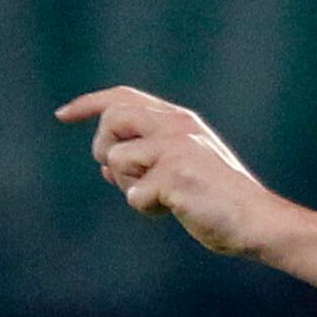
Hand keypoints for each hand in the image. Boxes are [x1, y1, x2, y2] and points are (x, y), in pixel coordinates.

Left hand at [59, 87, 291, 258]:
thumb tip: (104, 164)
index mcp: (177, 118)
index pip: (122, 97)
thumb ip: (145, 160)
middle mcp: (175, 124)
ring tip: (159, 197)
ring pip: (116, 158)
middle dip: (104, 149)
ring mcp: (175, 148)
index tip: (62, 114)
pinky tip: (171, 211)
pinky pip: (134, 194)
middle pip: (111, 120)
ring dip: (127, 185)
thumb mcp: (180, 169)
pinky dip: (146, 208)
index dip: (89, 104)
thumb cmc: (216, 199)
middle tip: (123, 176)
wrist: (254, 219)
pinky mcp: (175, 175)